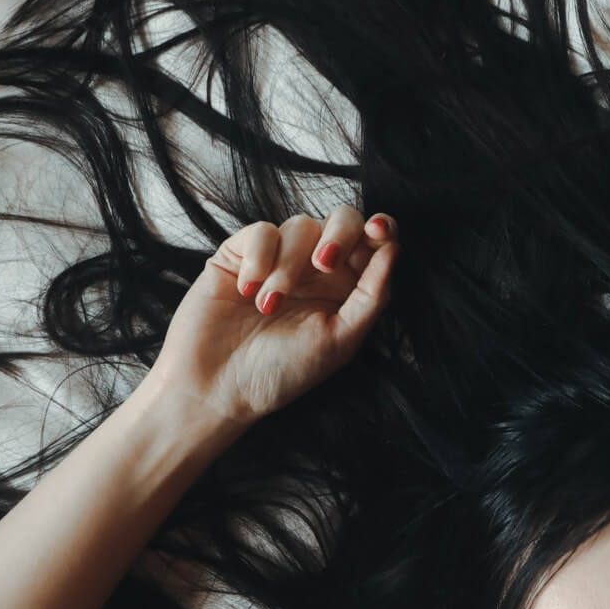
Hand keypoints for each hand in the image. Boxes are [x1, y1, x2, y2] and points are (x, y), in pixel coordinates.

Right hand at [145, 207, 400, 429]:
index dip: (382, 228)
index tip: (378, 230)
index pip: (373, 242)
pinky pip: (261, 231)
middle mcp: (316, 268)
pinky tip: (247, 292)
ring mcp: (279, 258)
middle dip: (339, 234)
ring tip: (269, 307)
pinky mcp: (240, 254)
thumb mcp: (339, 340)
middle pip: (343, 219)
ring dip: (289, 266)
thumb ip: (372, 295)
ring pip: (301, 226)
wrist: (215, 389)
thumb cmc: (281, 372)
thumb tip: (393, 249)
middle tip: (324, 264)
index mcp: (347, 287)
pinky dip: (259, 258)